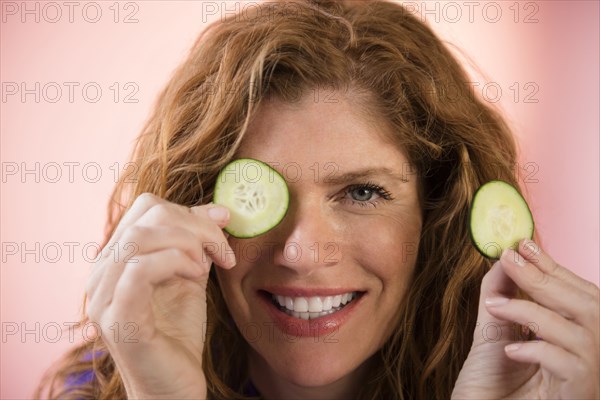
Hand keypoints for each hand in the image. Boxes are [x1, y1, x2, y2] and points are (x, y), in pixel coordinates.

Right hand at [85, 193, 234, 398]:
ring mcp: (104, 297)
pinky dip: (175, 262)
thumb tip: (220, 208)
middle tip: (221, 250)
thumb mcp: (191, 275)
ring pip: (140, 237)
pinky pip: (140, 269)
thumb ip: (198, 242)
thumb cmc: (178, 333)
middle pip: (146, 217)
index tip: (222, 228)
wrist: (174, 386)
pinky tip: (196, 276)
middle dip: (196, 225)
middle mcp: (101, 273)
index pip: (146, 207)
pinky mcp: (117, 319)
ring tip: (207, 265)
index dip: (189, 211)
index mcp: (115, 258)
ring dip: (187, 243)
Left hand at [452, 239, 598, 399]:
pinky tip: (511, 349)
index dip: (552, 266)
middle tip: (510, 259)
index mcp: (576, 334)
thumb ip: (503, 295)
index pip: (576, 292)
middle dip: (546, 278)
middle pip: (587, 307)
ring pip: (580, 333)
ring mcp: (589, 375)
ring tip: (494, 307)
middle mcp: (592, 354)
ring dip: (532, 312)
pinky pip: (570, 365)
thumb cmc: (492, 381)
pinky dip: (538, 351)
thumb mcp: (497, 330)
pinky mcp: (580, 394)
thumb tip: (505, 258)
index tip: (524, 243)